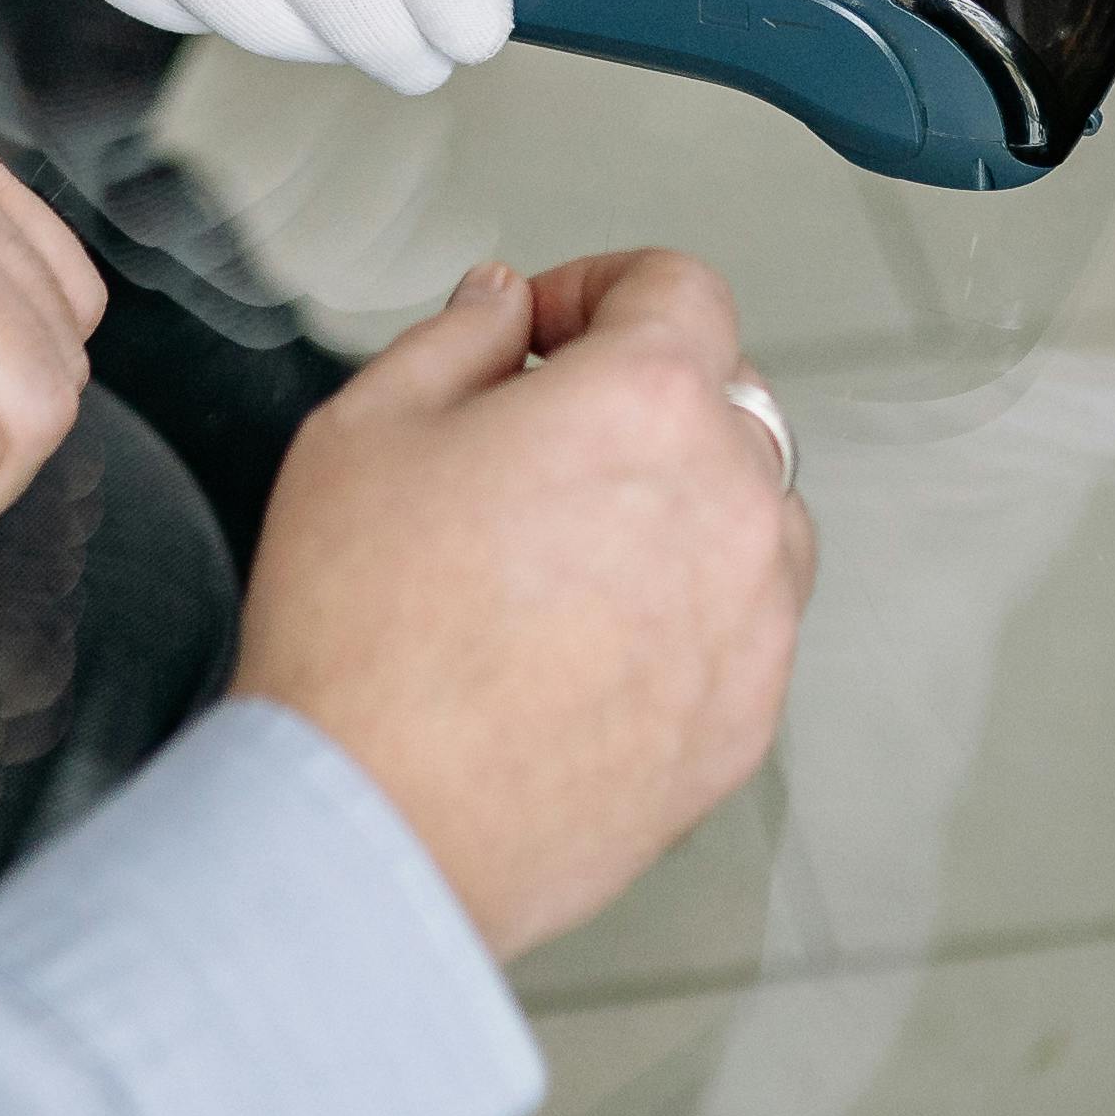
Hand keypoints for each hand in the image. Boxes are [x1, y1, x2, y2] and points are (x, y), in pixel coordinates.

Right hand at [231, 252, 813, 959]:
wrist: (378, 827)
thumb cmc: (360, 637)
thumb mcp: (366, 428)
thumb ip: (456, 338)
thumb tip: (502, 305)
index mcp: (648, 402)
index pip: (678, 288)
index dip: (598, 289)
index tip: (544, 331)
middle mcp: (730, 502)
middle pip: (724, 399)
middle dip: (639, 398)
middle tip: (538, 443)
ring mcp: (754, 620)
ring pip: (752, 518)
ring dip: (682, 507)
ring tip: (566, 555)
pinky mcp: (747, 721)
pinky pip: (744, 630)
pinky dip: (687, 616)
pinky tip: (584, 646)